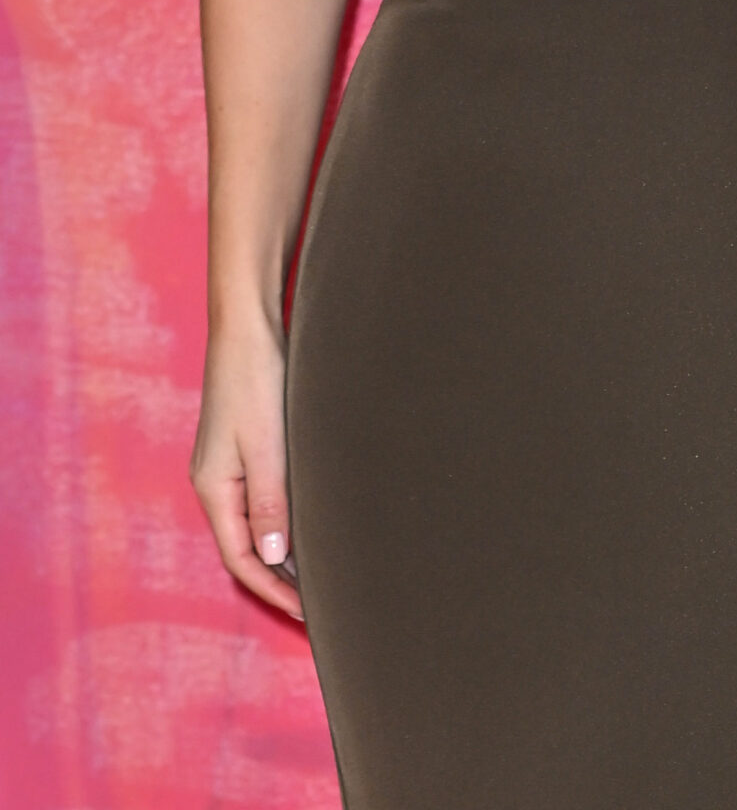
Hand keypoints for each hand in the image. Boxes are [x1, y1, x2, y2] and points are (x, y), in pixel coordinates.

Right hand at [190, 319, 304, 621]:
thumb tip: (275, 555)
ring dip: (285, 548)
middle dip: (280, 577)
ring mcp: (231, 464)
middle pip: (247, 545)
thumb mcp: (265, 443)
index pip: (241, 558)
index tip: (306, 612)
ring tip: (321, 573)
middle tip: (320, 603)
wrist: (248, 325)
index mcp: (214, 487)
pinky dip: (286, 518)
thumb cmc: (254, 379)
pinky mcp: (248, 445)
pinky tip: (311, 522)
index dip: (273, 589)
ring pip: (258, 522)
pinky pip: (265, 496)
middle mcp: (218, 482)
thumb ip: (270, 500)